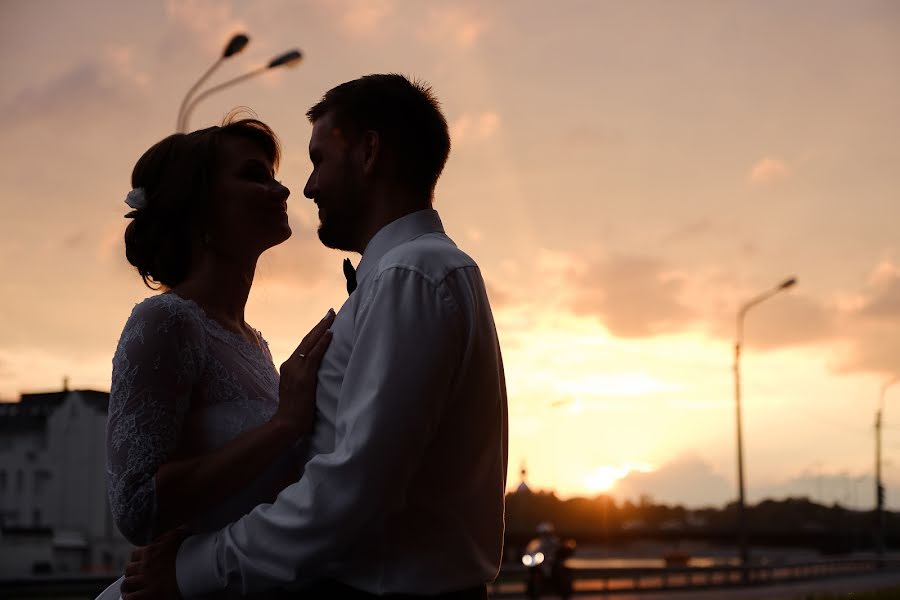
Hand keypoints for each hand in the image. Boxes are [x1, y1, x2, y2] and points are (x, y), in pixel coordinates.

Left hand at [121, 528, 188, 599]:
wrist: (196, 568)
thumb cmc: (190, 553)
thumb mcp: (180, 538)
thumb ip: (173, 534)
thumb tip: (175, 528)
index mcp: (151, 551)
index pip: (135, 554)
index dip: (136, 560)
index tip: (140, 563)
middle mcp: (146, 565)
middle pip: (129, 569)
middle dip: (131, 573)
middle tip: (136, 577)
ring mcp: (146, 581)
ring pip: (127, 584)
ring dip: (128, 586)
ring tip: (131, 589)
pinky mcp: (149, 594)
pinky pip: (132, 597)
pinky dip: (129, 598)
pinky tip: (131, 597)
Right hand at [275, 309, 334, 435]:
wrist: (286, 423)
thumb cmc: (296, 411)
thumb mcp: (300, 389)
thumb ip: (305, 377)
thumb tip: (319, 372)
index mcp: (289, 367)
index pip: (304, 345)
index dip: (315, 333)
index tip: (325, 322)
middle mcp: (290, 364)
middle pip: (307, 339)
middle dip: (320, 325)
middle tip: (331, 311)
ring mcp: (295, 369)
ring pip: (310, 343)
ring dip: (323, 329)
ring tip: (332, 316)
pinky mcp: (303, 376)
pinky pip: (314, 355)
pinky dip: (323, 343)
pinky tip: (330, 333)